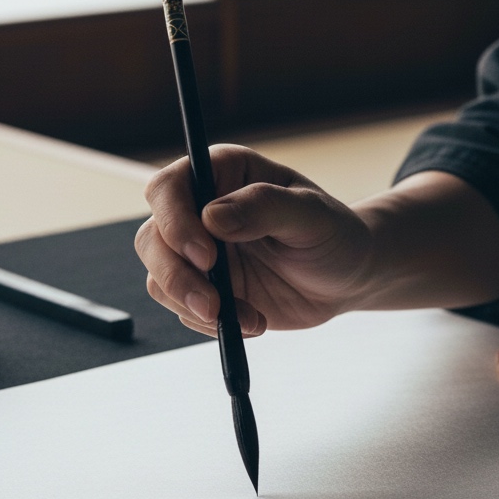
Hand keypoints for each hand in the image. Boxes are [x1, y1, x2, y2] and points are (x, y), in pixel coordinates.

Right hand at [135, 145, 375, 336]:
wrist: (347, 278)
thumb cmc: (335, 234)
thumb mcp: (312, 215)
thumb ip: (265, 207)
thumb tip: (213, 217)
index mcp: (221, 175)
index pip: (167, 189)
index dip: (175, 222)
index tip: (207, 257)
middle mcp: (199, 211)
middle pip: (151, 239)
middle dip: (176, 276)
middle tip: (214, 305)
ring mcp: (197, 253)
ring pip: (159, 278)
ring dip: (195, 306)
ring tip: (248, 318)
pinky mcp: (203, 289)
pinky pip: (183, 309)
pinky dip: (211, 323)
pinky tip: (252, 321)